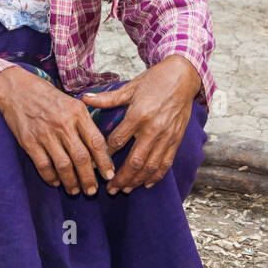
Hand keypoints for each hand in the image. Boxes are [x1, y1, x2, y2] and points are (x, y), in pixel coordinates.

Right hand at [0, 67, 115, 194]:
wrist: (17, 90)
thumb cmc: (49, 98)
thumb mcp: (72, 104)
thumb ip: (85, 125)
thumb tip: (98, 153)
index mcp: (78, 113)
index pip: (96, 142)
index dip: (105, 162)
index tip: (109, 175)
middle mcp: (63, 124)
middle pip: (81, 158)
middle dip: (89, 179)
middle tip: (92, 191)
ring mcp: (45, 133)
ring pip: (63, 165)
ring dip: (71, 182)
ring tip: (75, 190)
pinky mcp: (29, 141)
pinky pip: (43, 166)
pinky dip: (51, 178)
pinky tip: (56, 182)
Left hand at [80, 55, 200, 194]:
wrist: (183, 77)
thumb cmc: (154, 81)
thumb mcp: (130, 87)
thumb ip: (107, 98)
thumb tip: (84, 98)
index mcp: (138, 114)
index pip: (117, 141)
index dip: (105, 155)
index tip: (95, 165)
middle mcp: (153, 128)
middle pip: (134, 160)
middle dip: (121, 178)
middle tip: (110, 190)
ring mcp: (166, 136)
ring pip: (151, 166)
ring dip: (137, 181)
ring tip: (125, 190)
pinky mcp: (176, 139)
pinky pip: (166, 163)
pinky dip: (156, 176)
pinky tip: (146, 184)